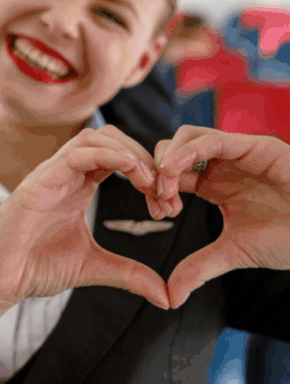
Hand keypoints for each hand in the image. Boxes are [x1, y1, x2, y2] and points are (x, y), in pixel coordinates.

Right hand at [0, 126, 169, 314]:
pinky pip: (74, 155)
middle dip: (143, 156)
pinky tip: (129, 171)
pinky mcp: (38, 183)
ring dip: (128, 152)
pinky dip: (106, 155)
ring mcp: (51, 174)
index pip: (117, 156)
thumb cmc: (34, 267)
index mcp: (78, 185)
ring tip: (150, 182)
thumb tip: (167, 297)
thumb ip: (129, 274)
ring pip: (93, 137)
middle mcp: (66, 173)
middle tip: (164, 191)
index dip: (147, 171)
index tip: (168, 204)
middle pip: (110, 138)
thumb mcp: (93, 267)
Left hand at [154, 125, 289, 306]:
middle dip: (158, 170)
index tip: (158, 213)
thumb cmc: (288, 239)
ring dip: (169, 157)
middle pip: (172, 148)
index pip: (171, 173)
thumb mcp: (235, 252)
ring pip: (187, 136)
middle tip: (162, 200)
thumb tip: (172, 297)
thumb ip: (201, 267)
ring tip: (166, 184)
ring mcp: (236, 151)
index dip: (157, 188)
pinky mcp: (254, 145)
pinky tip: (176, 169)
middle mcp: (220, 163)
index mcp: (212, 183)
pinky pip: (213, 138)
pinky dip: (189, 150)